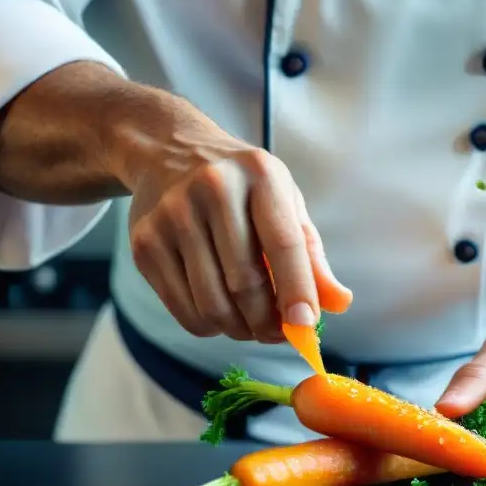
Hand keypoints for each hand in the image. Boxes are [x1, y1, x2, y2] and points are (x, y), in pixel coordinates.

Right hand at [122, 126, 351, 340]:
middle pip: (245, 283)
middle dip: (267, 322)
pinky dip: (208, 326)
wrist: (167, 152)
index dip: (297, 291)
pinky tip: (219, 313)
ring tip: (250, 325)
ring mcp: (173, 216)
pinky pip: (183, 309)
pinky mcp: (145, 244)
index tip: (306, 326)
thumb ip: (311, 254)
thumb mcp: (283, 202)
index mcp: (259, 175)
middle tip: (277, 333)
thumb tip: (340, 303)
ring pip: (212, 304)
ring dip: (238, 329)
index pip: (284, 244)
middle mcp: (213, 190)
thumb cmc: (241, 186)